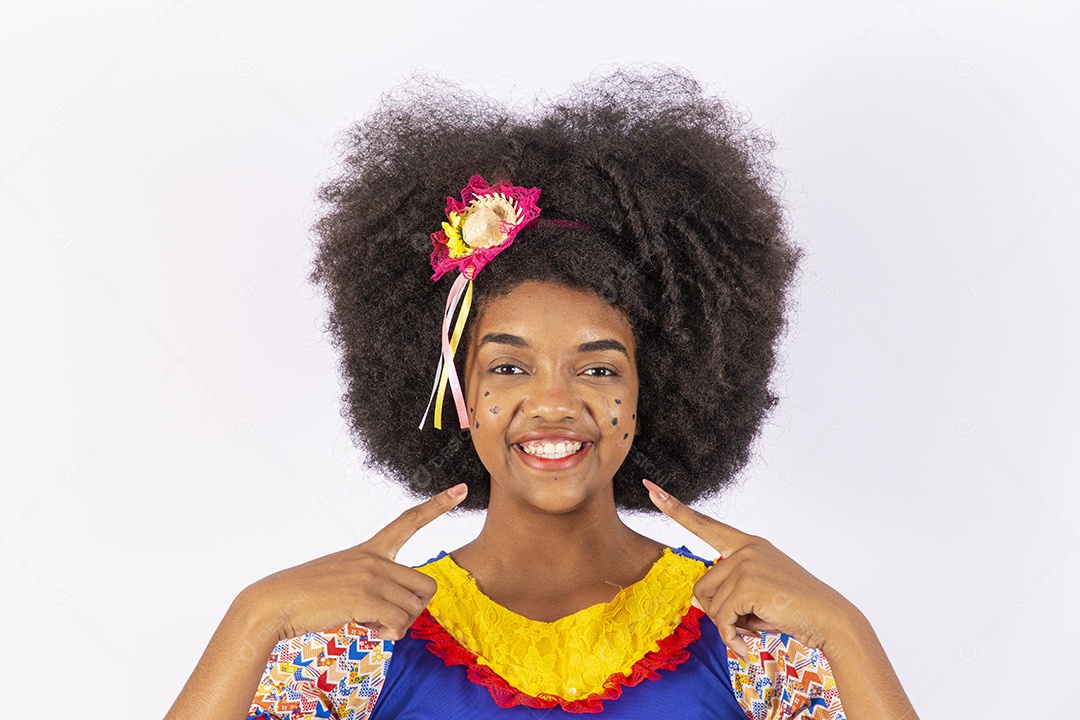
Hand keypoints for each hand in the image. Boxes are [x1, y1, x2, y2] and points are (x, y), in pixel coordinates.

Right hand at [243, 483, 467, 642]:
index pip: (409, 520)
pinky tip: (367, 628)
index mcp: (371, 549)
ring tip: (369, 622)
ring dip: (397, 625)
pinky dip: (389, 634)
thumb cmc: (308, 595)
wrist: (275, 603)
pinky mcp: (366, 597)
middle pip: (426, 586)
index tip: (462, 489)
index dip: (438, 505)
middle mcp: (375, 558)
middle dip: (414, 610)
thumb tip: (397, 609)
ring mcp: (371, 576)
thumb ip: (373, 582)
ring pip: (414, 609)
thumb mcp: (344, 576)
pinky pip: (399, 622)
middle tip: (387, 618)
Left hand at [642, 478, 855, 658]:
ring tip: (758, 624)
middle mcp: (745, 548)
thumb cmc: (794, 609)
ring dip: (728, 624)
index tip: (652, 490)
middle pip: (702, 587)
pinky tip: (749, 644)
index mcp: (748, 544)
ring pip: (708, 604)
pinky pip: (721, 617)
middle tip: (751, 620)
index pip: (705, 524)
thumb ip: (726, 591)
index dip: (675, 508)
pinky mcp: (747, 583)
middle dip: (721, 613)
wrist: (830, 620)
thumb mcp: (755, 595)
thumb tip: (697, 602)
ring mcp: (746, 562)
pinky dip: (732, 636)